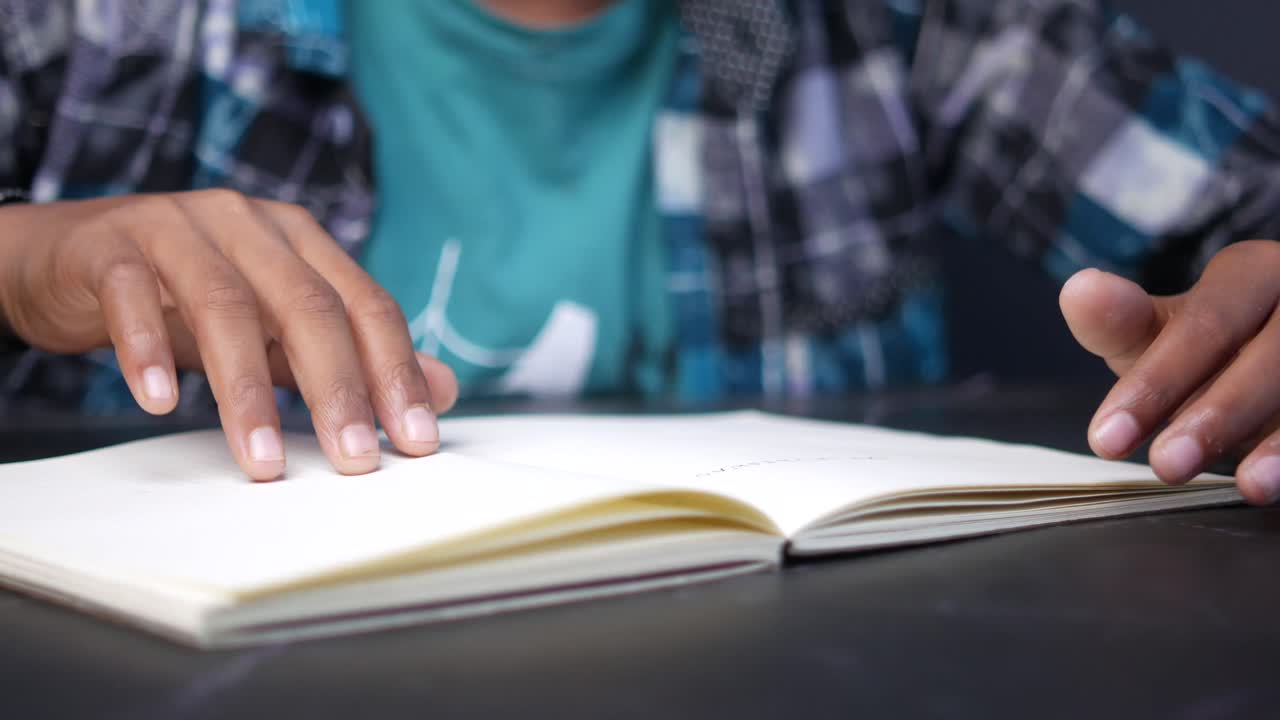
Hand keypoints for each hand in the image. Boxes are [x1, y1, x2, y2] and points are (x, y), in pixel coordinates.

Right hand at [0, 191, 457, 479]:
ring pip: (226, 306)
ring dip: (247, 390)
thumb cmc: (185, 295)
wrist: (69, 257)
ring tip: (262, 461)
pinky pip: (132, 296)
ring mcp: (178, 226)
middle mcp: (249, 223)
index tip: (415, 440)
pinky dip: (147, 349)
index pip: (365, 304)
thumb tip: (444, 389)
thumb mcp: (275, 324)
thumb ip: (352, 353)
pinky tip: (159, 402)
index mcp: (300, 240)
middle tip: (355, 459)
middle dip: (337, 388)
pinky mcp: (111, 245)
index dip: (396, 372)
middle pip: (307, 305)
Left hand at [1060, 241, 1279, 504]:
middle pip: (1272, 354)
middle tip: (1167, 465)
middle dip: (1217, 414)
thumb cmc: (1212, 353)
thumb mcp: (1160, 336)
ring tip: (1250, 486)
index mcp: (1254, 274)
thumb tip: (1078, 290)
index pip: (1204, 325)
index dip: (1156, 382)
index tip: (1107, 440)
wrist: (1276, 370)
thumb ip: (1119, 323)